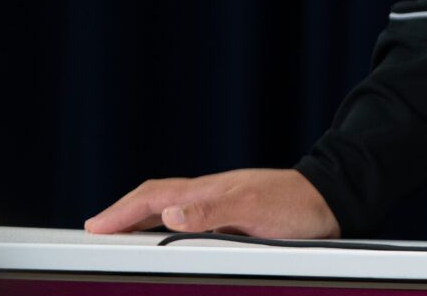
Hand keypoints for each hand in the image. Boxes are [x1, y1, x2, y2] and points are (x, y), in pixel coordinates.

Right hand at [84, 169, 340, 238]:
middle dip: (123, 212)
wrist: (333, 200)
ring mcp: (222, 203)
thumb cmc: (297, 204)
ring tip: (120, 233)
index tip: (92, 227)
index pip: (153, 197)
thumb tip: (168, 212)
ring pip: (171, 208)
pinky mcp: (235, 215)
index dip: (120, 212)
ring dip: (142, 218)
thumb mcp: (253, 208)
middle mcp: (211, 194)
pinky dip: (168, 225)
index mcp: (209, 190)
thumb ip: (211, 212)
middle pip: (156, 199)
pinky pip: (189, 218)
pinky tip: (168, 236)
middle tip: (95, 228)